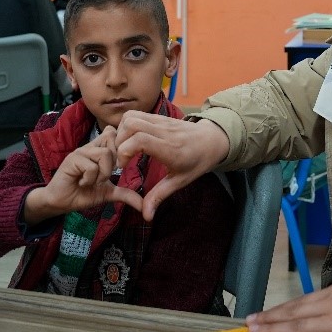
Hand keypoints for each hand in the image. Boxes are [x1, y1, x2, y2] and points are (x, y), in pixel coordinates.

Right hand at [23, 127, 142, 222]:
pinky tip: (82, 184)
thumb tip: (143, 204)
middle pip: (113, 139)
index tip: (116, 166)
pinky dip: (90, 179)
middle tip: (104, 176)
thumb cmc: (82, 194)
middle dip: (114, 163)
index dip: (120, 146)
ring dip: (103, 173)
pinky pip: (91, 166)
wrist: (60, 202)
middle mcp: (90, 147)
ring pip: (105, 154)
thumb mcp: (107, 193)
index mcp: (99, 150)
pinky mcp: (72, 160)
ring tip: (93, 182)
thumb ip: (124, 194)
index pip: (113, 132)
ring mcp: (81, 152)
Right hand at [114, 111, 229, 220]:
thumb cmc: (196, 162)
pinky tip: (131, 139)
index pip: (140, 140)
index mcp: (170, 149)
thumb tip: (146, 216)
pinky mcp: (159, 117)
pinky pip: (137, 114)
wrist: (212, 140)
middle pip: (131, 124)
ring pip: (131, 116)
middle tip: (121, 157)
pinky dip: (127, 125)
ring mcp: (161, 121)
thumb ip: (159, 196)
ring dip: (121, 131)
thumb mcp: (180, 181)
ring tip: (124, 147)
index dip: (124, 151)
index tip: (123, 166)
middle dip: (119, 141)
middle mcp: (164, 132)